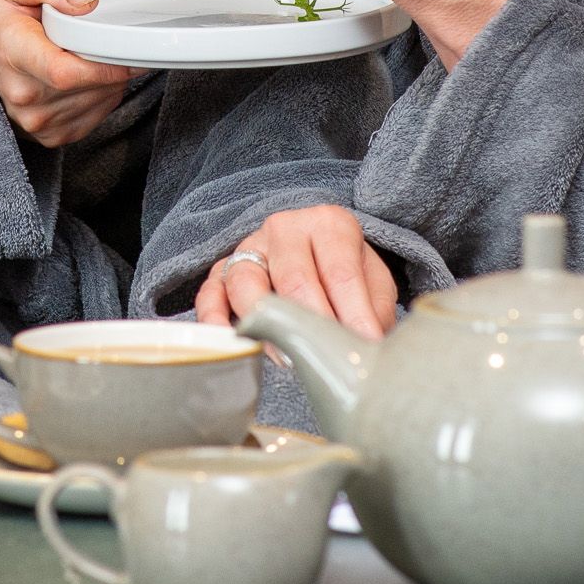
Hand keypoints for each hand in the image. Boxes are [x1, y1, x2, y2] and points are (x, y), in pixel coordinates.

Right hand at [0, 0, 134, 147]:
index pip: (63, 72)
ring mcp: (37, 120)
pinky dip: (103, 93)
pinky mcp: (53, 135)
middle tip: (107, 36)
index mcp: (11, 52)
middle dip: (112, 61)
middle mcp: (22, 94)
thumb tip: (87, 1)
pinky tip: (88, 74)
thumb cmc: (5, 13)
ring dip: (111, 77)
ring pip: (99, 99)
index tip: (128, 46)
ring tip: (91, 52)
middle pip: (89, 85)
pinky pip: (97, 114)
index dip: (104, 63)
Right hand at [194, 205, 397, 338]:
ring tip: (287, 357)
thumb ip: (373, 310)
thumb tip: (368, 348)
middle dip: (311, 325)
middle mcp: (285, 228)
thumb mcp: (372, 280)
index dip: (353, 315)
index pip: (340, 273)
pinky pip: (210, 292)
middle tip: (326, 359)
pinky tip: (232, 344)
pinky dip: (214, 319)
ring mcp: (249, 247)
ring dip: (266, 323)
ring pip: (246, 282)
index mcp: (329, 224)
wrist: (315, 254)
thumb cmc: (346, 271)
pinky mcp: (222, 271)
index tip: (362, 347)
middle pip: (294, 279)